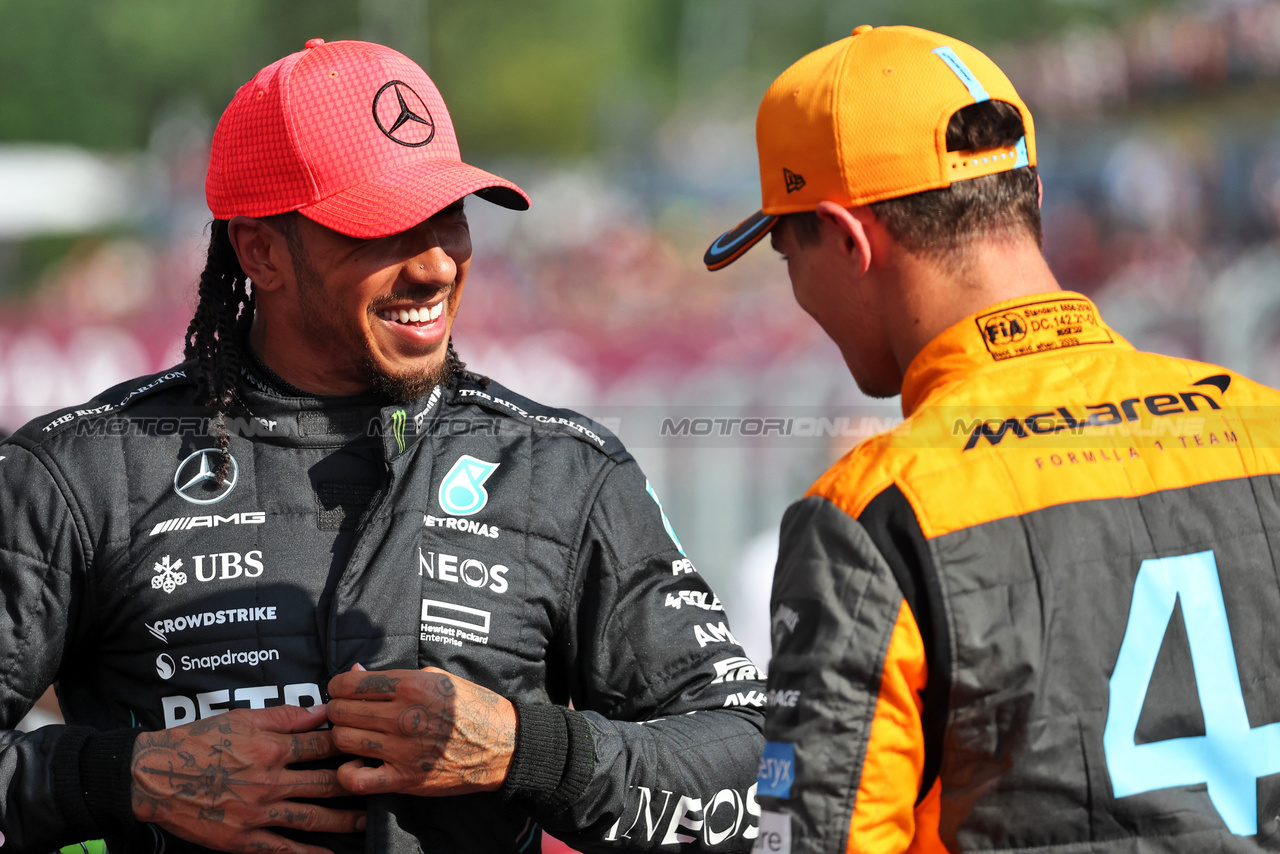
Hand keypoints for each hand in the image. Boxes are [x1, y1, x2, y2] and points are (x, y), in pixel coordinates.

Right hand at [130, 704, 364, 853]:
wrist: (154, 776)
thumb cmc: (201, 740)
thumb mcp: (243, 717)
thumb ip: (286, 716)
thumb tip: (323, 710)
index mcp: (270, 748)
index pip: (322, 747)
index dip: (349, 747)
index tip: (370, 748)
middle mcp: (268, 781)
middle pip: (325, 783)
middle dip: (355, 785)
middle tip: (380, 786)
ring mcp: (256, 813)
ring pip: (311, 817)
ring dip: (342, 821)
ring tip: (365, 822)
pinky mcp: (241, 839)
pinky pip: (281, 849)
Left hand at [327, 666, 515, 796]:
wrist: (502, 746)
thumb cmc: (472, 707)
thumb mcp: (439, 678)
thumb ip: (395, 676)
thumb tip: (357, 672)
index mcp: (413, 686)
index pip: (352, 683)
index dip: (338, 686)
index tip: (341, 691)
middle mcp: (405, 716)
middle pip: (342, 711)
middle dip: (337, 710)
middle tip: (345, 713)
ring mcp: (403, 750)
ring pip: (343, 740)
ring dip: (342, 736)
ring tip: (353, 734)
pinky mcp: (405, 779)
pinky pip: (357, 779)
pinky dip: (348, 773)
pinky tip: (358, 764)